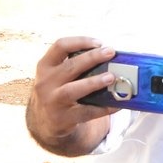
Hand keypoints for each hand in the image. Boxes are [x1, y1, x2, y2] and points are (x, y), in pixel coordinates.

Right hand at [25, 37, 120, 154]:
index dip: (80, 42)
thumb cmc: (58, 89)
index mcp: (45, 66)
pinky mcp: (63, 118)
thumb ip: (75, 65)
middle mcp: (46, 82)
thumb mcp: (56, 74)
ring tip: (111, 77)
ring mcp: (53, 101)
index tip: (99, 42)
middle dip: (92, 58)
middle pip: (70, 66)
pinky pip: (86, 112)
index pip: (60, 46)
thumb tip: (110, 57)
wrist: (45, 120)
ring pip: (73, 89)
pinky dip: (103, 108)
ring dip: (94, 82)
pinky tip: (117, 104)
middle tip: (110, 52)